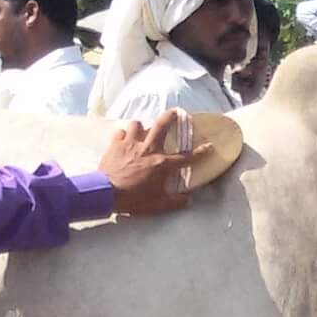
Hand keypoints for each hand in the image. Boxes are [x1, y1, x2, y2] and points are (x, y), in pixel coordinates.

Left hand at [99, 112, 215, 216]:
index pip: (186, 157)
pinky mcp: (116, 144)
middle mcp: (149, 149)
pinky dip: (122, 135)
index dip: (200, 152)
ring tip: (142, 131)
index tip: (209, 145)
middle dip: (170, 116)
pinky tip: (123, 139)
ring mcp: (131, 144)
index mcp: (162, 164)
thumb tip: (189, 200)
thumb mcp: (158, 205)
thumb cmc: (133, 199)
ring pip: (138, 124)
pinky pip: (120, 132)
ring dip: (141, 126)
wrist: (106, 193)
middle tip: (175, 112)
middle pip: (162, 125)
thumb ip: (175, 202)